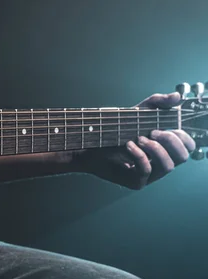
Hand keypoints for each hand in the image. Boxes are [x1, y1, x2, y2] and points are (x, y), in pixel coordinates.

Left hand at [74, 93, 195, 189]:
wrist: (90, 143)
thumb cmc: (115, 130)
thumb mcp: (138, 112)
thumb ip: (158, 102)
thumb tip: (177, 96)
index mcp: (165, 149)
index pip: (188, 147)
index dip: (181, 136)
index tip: (161, 127)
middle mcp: (160, 163)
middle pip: (183, 157)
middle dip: (170, 141)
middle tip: (151, 132)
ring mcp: (149, 175)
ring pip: (168, 166)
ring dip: (155, 149)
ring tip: (138, 138)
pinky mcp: (135, 182)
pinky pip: (146, 171)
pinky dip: (139, 155)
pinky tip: (128, 145)